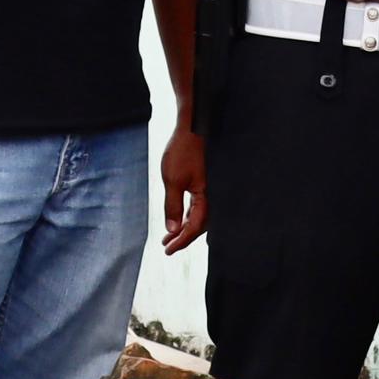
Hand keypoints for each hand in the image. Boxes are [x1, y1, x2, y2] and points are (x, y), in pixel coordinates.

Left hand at [158, 125, 206, 249]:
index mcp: (206, 196)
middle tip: (167, 247)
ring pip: (199, 217)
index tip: (168, 250)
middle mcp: (211, 196)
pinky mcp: (204, 185)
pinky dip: (187, 216)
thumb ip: (172, 206)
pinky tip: (179, 220)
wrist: (192, 129)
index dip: (181, 241)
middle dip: (183, 238)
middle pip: (199, 225)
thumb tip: (172, 230)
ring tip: (169, 237)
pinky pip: (198, 207)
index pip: (194, 227)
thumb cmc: (183, 151)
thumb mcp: (172, 180)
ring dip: (184, 228)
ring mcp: (208, 190)